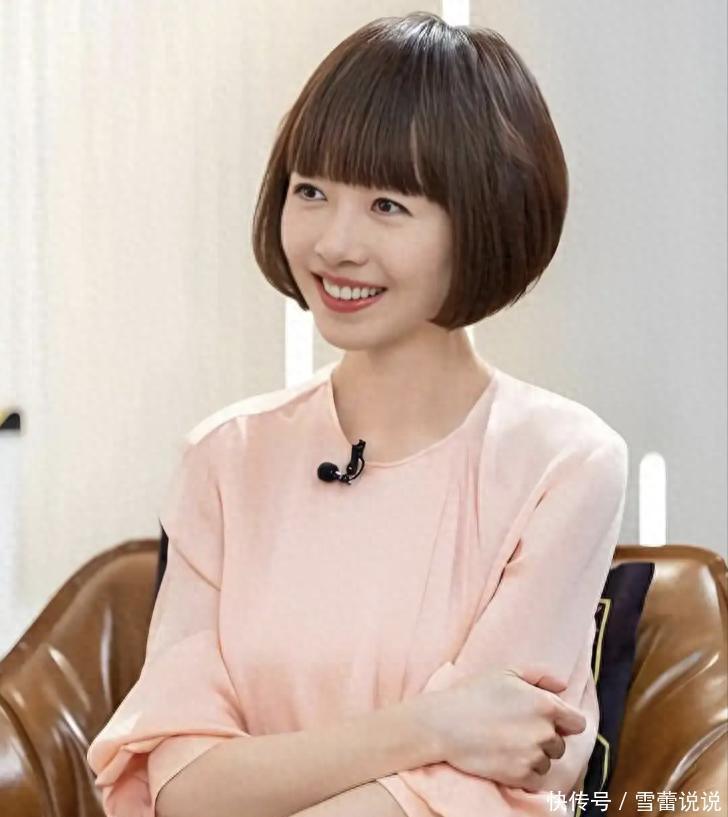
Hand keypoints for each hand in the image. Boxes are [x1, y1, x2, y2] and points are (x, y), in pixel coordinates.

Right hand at [422, 668, 585, 791]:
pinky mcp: (520, 775)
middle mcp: (544, 732)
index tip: (551, 722)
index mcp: (546, 705)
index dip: (566, 722)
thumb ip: (541, 675)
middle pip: (561, 744)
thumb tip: (563, 686)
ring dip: (534, 755)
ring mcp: (533, 755)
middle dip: (545, 738)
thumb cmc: (474, 693)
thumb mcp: (507, 672)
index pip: (577, 723)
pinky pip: (534, 777)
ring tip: (508, 742)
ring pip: (547, 762)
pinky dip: (522, 770)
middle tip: (519, 730)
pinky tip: (504, 755)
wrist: (445, 723)